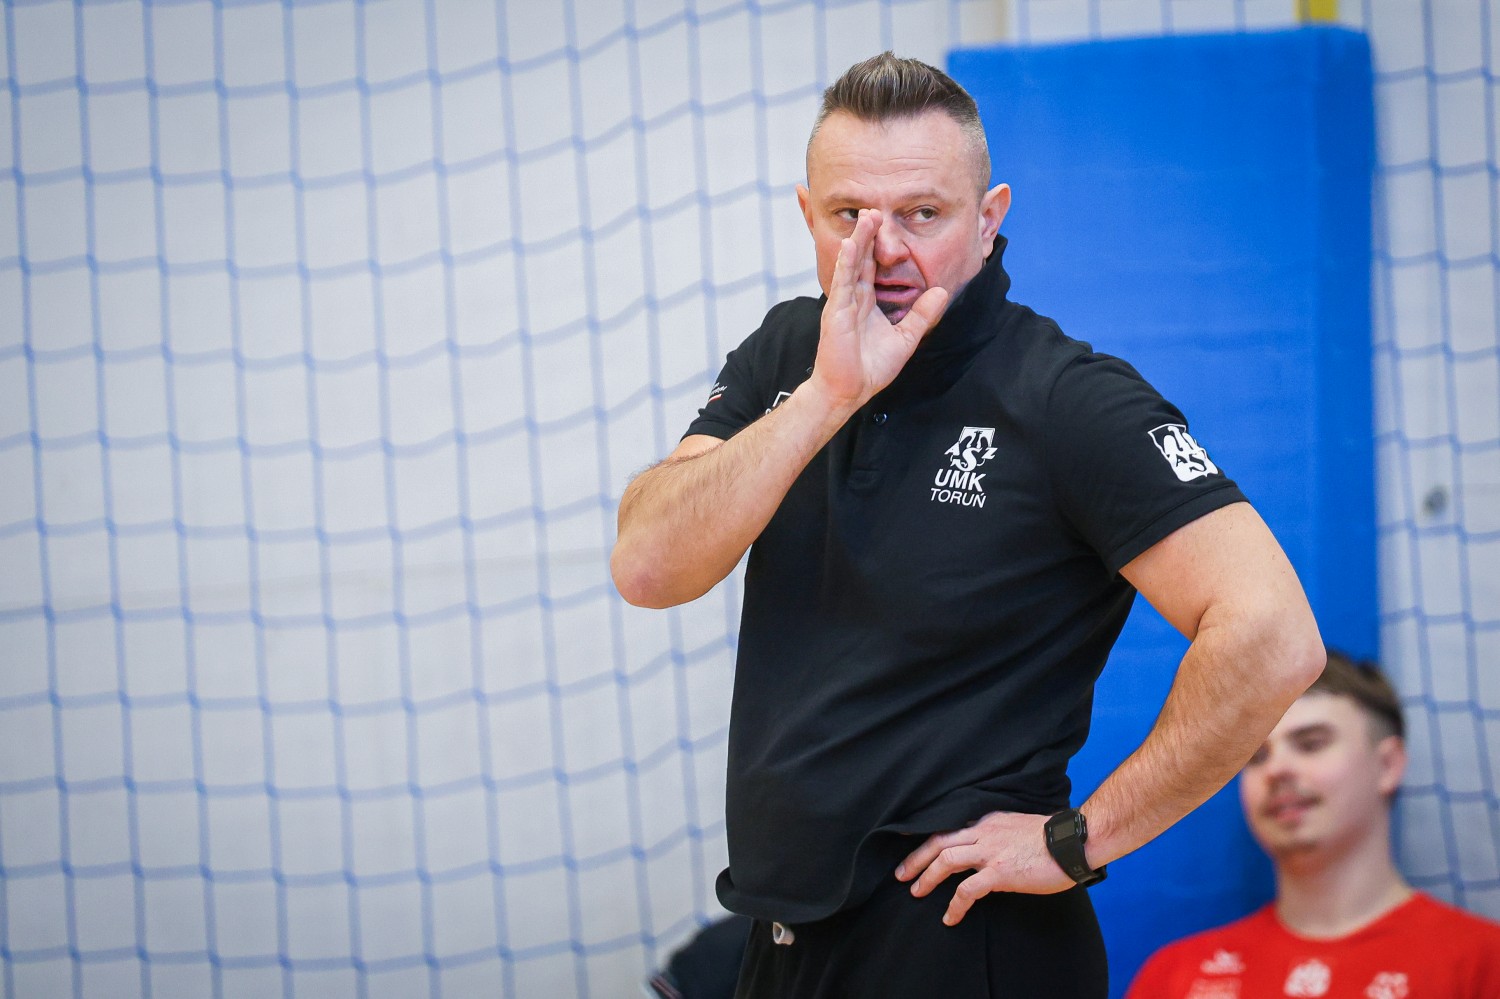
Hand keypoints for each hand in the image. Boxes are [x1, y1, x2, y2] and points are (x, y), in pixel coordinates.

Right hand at [810, 209, 949, 410]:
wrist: (849, 391)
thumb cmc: (870, 368)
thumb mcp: (906, 338)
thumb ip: (922, 315)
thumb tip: (942, 292)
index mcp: (867, 301)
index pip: (872, 266)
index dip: (879, 245)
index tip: (888, 223)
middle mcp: (854, 298)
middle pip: (861, 258)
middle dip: (868, 233)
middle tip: (875, 208)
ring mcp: (843, 303)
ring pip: (851, 264)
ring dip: (858, 240)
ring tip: (866, 216)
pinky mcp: (837, 312)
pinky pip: (843, 283)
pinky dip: (846, 263)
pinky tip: (851, 245)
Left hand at [894, 811, 1072, 925]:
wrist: (1073, 842)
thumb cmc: (1053, 838)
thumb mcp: (1017, 826)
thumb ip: (999, 834)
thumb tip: (990, 849)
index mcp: (987, 821)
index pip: (949, 826)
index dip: (928, 838)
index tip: (913, 849)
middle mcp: (983, 832)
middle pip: (938, 841)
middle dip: (916, 858)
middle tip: (902, 874)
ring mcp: (990, 852)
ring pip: (945, 861)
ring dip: (927, 877)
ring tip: (916, 892)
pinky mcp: (999, 872)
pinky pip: (967, 890)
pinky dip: (954, 905)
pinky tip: (950, 917)